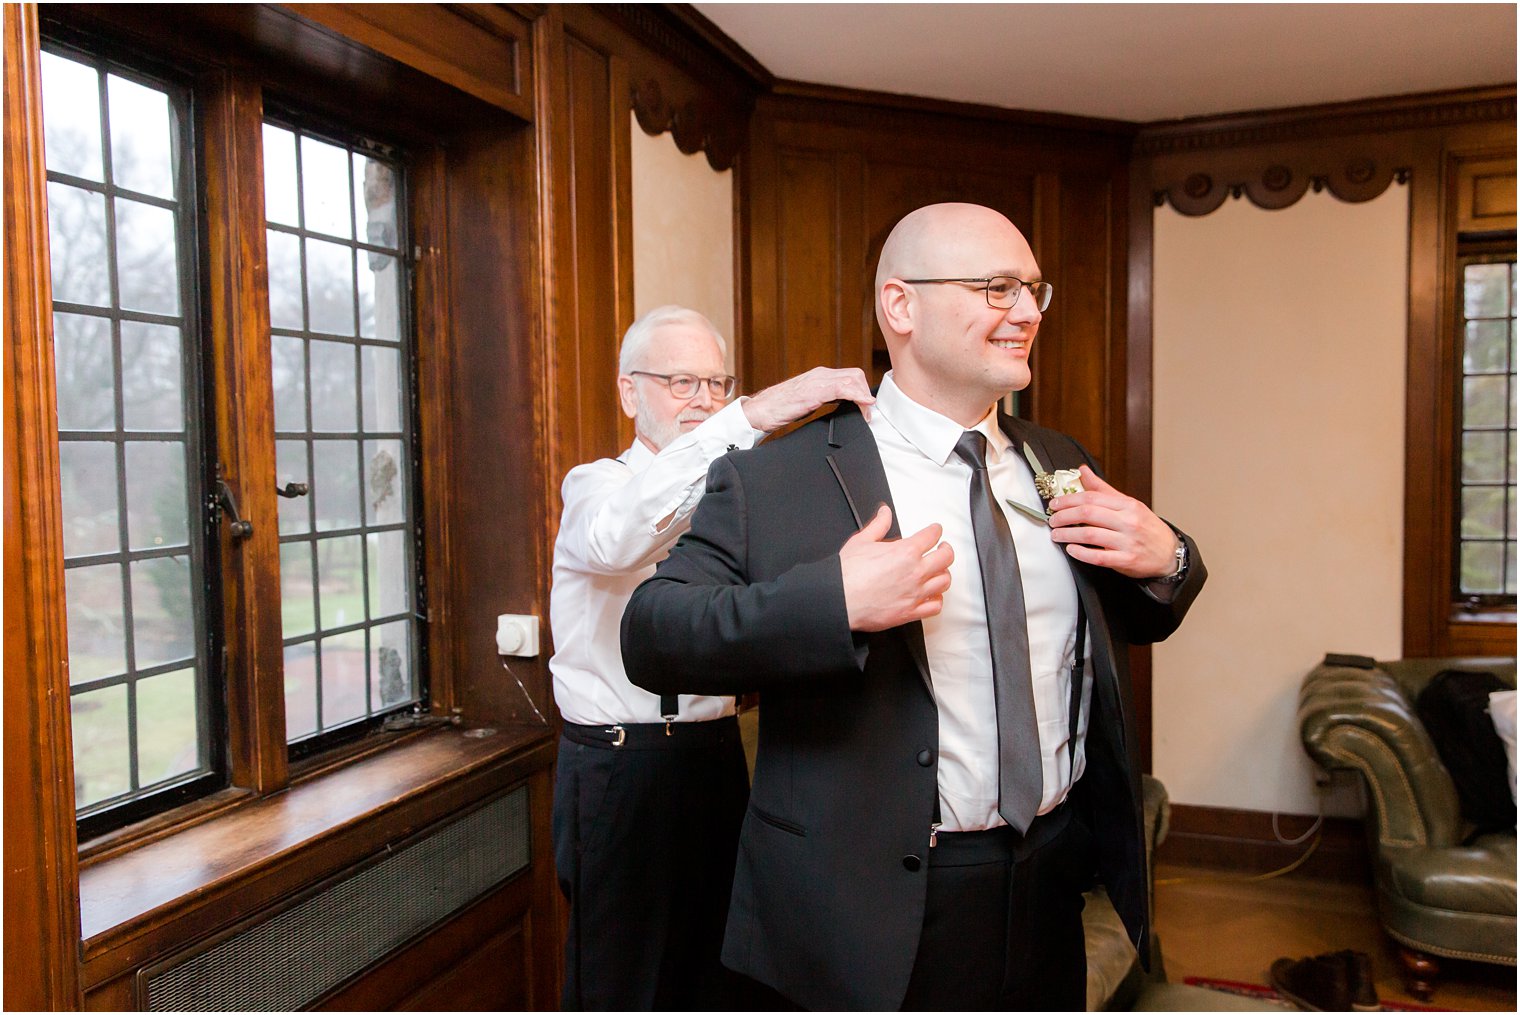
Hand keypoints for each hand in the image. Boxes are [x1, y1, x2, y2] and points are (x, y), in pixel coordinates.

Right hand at [741, 366, 874, 431]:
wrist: (759, 411)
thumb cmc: (779, 409)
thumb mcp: (807, 401)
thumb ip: (824, 398)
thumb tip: (841, 405)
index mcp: (818, 376)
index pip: (849, 376)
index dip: (861, 390)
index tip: (865, 406)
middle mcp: (820, 374)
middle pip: (855, 375)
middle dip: (865, 392)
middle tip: (867, 412)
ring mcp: (816, 381)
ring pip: (852, 379)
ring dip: (863, 397)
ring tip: (866, 414)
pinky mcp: (813, 391)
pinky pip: (843, 388)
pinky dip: (857, 395)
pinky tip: (863, 405)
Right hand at [838, 505, 952, 631]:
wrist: (839, 600)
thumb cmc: (847, 574)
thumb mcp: (861, 541)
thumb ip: (878, 525)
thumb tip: (884, 513)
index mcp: (906, 552)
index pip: (932, 535)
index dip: (935, 530)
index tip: (935, 530)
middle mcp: (915, 572)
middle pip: (946, 558)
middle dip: (946, 550)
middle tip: (942, 548)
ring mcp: (915, 593)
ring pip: (944, 582)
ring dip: (943, 574)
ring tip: (939, 571)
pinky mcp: (910, 612)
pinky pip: (935, 606)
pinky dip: (937, 599)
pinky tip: (932, 595)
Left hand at [1047, 466, 1178, 578]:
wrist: (1169, 552)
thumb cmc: (1146, 527)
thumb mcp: (1128, 504)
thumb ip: (1103, 489)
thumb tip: (1083, 471)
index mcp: (1127, 505)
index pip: (1092, 498)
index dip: (1069, 500)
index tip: (1055, 504)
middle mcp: (1128, 522)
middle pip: (1088, 514)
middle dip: (1064, 516)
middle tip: (1053, 520)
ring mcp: (1128, 541)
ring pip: (1091, 535)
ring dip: (1068, 534)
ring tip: (1056, 535)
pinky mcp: (1127, 560)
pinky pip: (1099, 557)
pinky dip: (1082, 553)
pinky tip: (1072, 550)